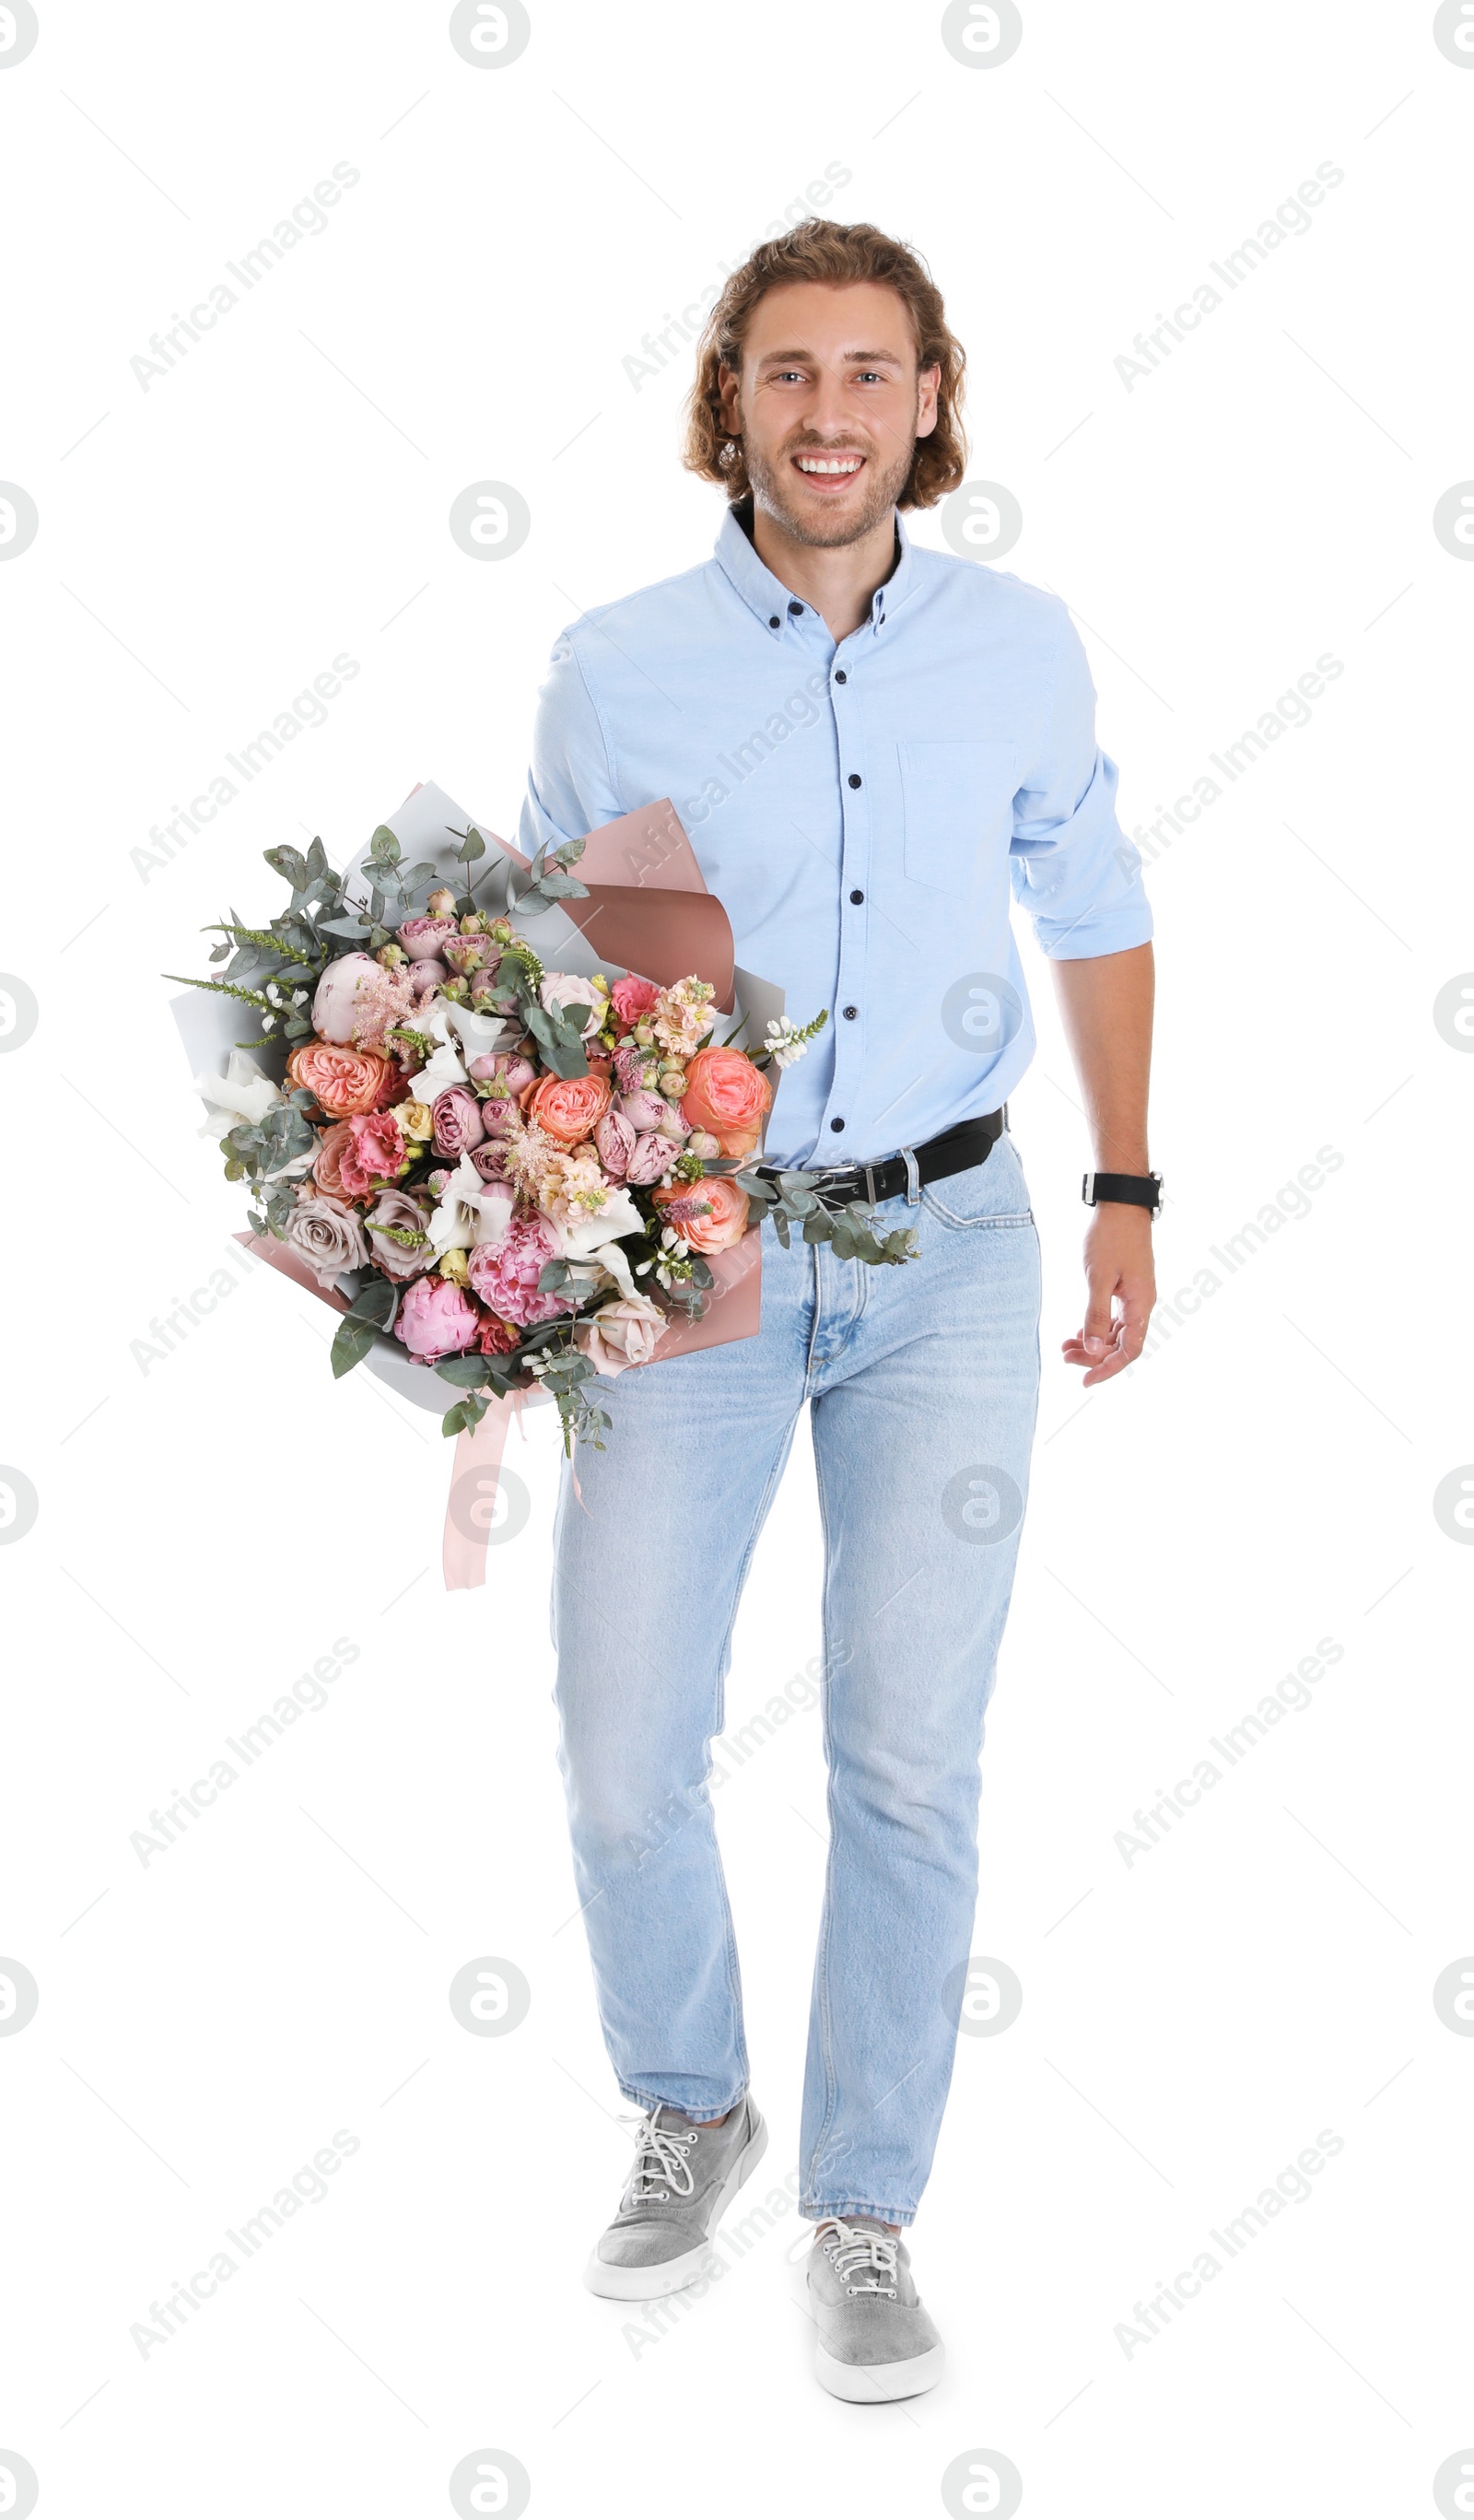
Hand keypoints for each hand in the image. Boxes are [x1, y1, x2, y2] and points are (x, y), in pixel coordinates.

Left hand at [1061, 1206, 1155, 1385]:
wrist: (1121, 1206)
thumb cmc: (1111, 1238)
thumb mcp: (1098, 1278)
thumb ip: (1096, 1315)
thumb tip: (1094, 1350)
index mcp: (1140, 1305)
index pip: (1128, 1350)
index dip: (1107, 1369)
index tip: (1085, 1381)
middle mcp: (1141, 1304)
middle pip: (1121, 1344)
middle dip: (1093, 1356)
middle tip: (1065, 1357)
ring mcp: (1135, 1296)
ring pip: (1115, 1332)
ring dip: (1093, 1343)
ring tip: (1065, 1347)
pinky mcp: (1126, 1287)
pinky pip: (1114, 1317)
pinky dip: (1096, 1327)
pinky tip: (1079, 1331)